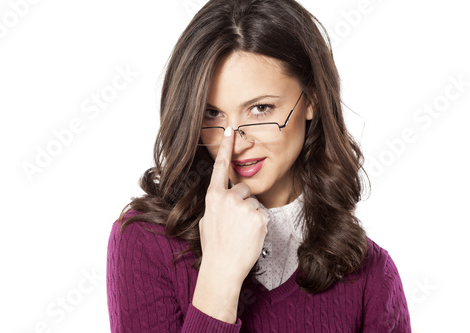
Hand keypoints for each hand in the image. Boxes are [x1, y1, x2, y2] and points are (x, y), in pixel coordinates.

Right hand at [198, 126, 268, 284]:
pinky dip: (259, 224)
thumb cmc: (214, 246)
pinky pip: (263, 214)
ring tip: (241, 232)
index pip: (220, 167)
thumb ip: (217, 203)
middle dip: (243, 202)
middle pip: (243, 188)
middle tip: (236, 223)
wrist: (222, 267)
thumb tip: (224, 197)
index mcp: (213, 197)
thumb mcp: (208, 220)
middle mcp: (228, 197)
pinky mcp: (259, 216)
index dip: (226, 147)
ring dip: (251, 215)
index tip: (230, 130)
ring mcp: (244, 206)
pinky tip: (250, 235)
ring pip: (254, 203)